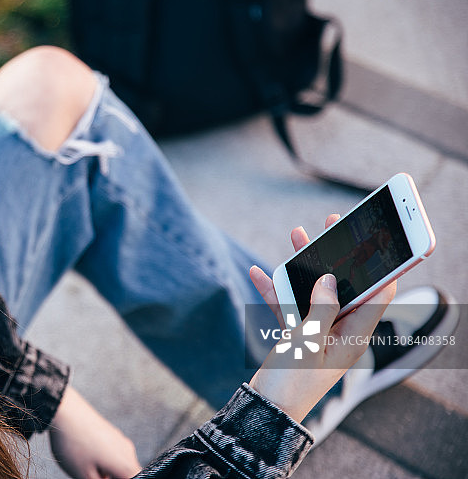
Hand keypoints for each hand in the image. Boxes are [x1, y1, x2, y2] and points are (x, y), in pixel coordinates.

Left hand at [49, 386, 140, 478]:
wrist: (64, 411)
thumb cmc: (73, 444)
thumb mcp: (84, 475)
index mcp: (126, 465)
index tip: (102, 478)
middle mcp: (127, 451)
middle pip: (125, 474)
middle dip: (110, 477)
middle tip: (91, 475)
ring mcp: (119, 440)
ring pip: (117, 464)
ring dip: (105, 470)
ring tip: (84, 465)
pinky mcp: (110, 433)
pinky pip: (111, 453)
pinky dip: (101, 459)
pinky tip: (84, 455)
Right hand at [247, 214, 396, 423]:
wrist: (268, 409)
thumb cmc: (294, 380)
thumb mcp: (310, 340)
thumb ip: (322, 307)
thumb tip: (330, 279)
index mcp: (354, 334)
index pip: (378, 294)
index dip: (378, 267)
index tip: (371, 242)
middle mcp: (340, 330)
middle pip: (342, 286)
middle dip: (333, 256)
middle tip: (329, 228)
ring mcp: (318, 331)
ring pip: (313, 290)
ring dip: (302, 266)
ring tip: (295, 237)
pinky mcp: (297, 334)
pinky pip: (288, 305)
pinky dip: (276, 289)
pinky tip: (259, 272)